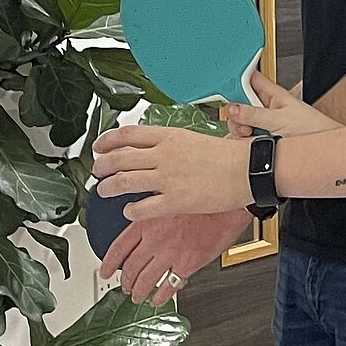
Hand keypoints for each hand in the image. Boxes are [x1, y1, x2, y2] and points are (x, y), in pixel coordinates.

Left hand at [93, 125, 249, 219]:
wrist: (248, 169)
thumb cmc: (229, 155)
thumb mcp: (195, 138)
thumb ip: (172, 143)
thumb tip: (155, 147)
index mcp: (170, 137)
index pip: (127, 135)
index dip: (107, 141)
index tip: (99, 146)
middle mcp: (164, 155)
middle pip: (119, 158)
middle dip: (101, 166)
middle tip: (97, 171)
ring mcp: (167, 178)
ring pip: (123, 182)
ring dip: (108, 187)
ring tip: (104, 191)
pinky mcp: (175, 200)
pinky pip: (142, 208)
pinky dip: (130, 210)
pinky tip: (129, 211)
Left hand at [99, 210, 253, 304]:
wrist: (228, 203)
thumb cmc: (202, 198)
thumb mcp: (169, 197)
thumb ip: (153, 209)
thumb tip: (141, 215)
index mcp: (147, 221)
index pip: (118, 247)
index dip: (109, 263)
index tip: (105, 272)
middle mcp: (155, 240)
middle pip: (131, 268)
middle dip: (125, 282)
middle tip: (124, 287)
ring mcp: (170, 254)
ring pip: (146, 281)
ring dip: (139, 292)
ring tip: (138, 296)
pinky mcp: (187, 265)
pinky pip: (168, 287)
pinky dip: (160, 297)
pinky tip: (158, 299)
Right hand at [227, 72, 340, 136]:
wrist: (324, 152)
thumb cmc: (313, 129)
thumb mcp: (280, 120)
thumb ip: (255, 114)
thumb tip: (232, 108)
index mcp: (273, 94)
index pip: (248, 78)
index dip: (234, 78)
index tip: (221, 85)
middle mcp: (266, 107)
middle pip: (239, 104)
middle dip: (236, 114)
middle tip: (245, 123)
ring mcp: (263, 123)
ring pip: (239, 123)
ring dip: (240, 130)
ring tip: (253, 136)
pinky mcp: (262, 139)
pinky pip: (244, 138)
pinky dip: (244, 142)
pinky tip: (252, 144)